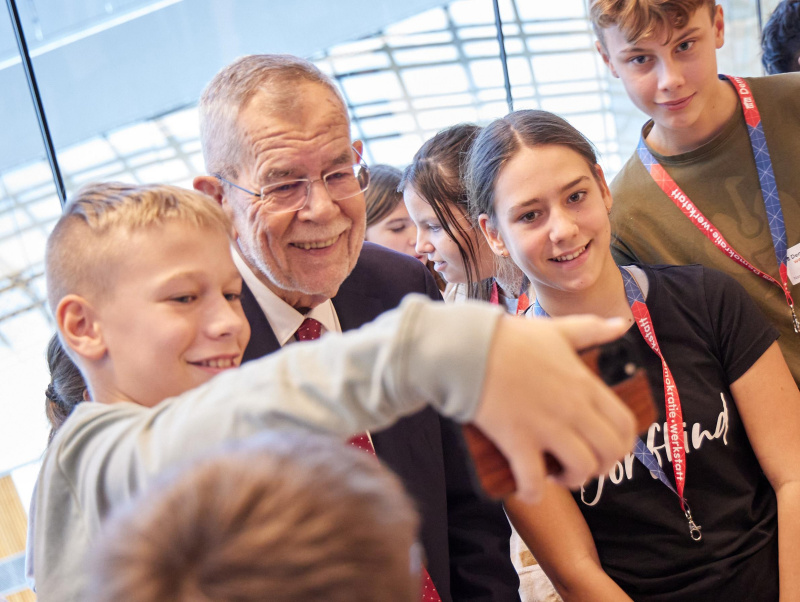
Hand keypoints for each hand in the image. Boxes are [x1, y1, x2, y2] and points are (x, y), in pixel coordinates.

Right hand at [473, 314, 635, 502]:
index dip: (622, 444)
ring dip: (573, 480)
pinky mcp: (517, 440)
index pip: (624, 423)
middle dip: (603, 466)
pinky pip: (534, 479)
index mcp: (584, 384)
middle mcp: (573, 408)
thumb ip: (591, 329)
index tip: (607, 448)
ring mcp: (546, 426)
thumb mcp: (557, 330)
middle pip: (610, 451)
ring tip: (557, 476)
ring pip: (581, 468)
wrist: (469, 348)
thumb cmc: (511, 338)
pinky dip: (533, 492)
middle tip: (583, 465)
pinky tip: (528, 492)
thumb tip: (622, 324)